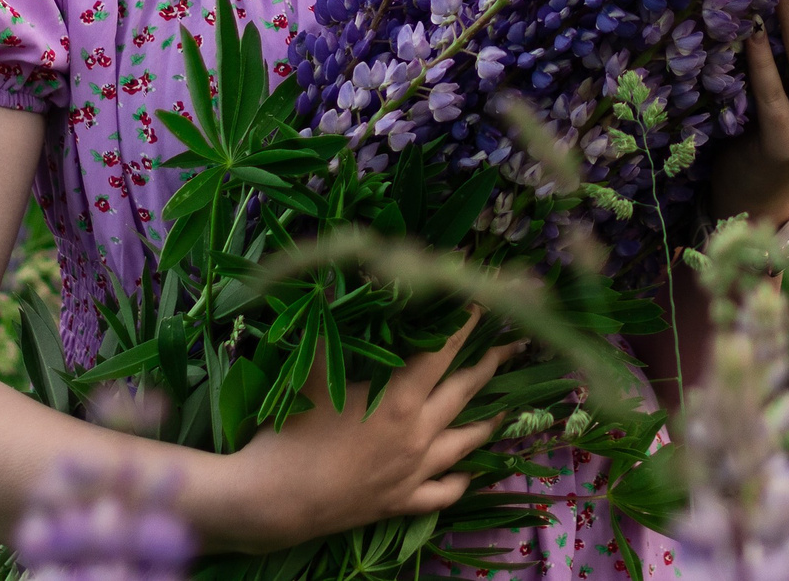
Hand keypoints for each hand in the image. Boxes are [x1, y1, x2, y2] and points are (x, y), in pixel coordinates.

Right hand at [212, 315, 518, 551]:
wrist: (274, 502)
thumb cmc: (291, 436)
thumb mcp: (309, 377)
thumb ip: (326, 332)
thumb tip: (328, 286)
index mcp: (399, 399)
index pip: (442, 352)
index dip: (463, 324)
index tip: (481, 301)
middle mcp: (417, 434)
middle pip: (465, 392)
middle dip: (491, 364)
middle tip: (514, 345)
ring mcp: (414, 472)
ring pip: (464, 444)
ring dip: (487, 423)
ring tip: (504, 409)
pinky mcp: (402, 502)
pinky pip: (443, 492)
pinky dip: (460, 481)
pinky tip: (469, 474)